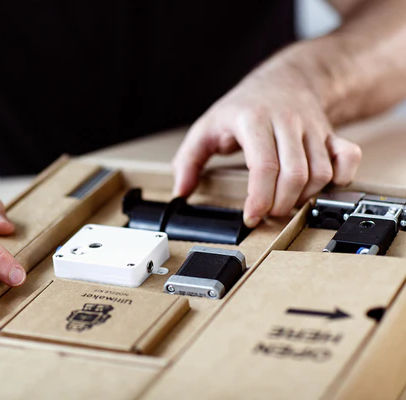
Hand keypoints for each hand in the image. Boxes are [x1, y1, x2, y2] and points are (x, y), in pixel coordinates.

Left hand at [172, 54, 361, 226]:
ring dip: (304, 197)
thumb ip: (189, 159)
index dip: (259, 198)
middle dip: (281, 204)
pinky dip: (340, 179)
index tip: (251, 217)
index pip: (264, 166)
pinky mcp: (331, 133)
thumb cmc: (242, 108)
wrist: (284, 80)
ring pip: (320, 172)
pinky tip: (320, 186)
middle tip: (267, 213)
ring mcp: (312, 127)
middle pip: (295, 175)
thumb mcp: (207, 127)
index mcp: (253, 120)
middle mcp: (287, 122)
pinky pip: (348, 158)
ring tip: (285, 201)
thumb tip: (180, 190)